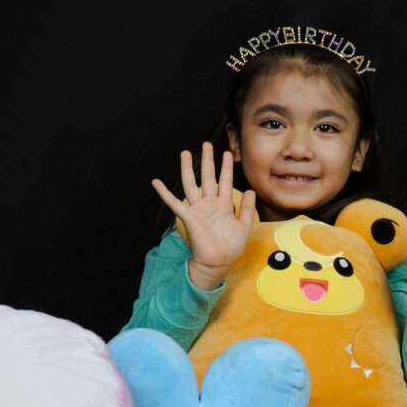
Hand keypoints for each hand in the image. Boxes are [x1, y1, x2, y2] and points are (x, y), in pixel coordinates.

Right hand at [151, 143, 256, 290]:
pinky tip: (156, 182)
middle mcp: (209, 203)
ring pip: (191, 184)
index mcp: (223, 205)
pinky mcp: (188, 216)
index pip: (225, 181)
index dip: (226, 167)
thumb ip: (246, 208)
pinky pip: (174, 203)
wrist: (218, 262)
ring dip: (188, 169)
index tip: (227, 153)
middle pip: (208, 177)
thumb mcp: (244, 226)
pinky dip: (164, 193)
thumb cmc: (230, 247)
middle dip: (208, 161)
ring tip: (185, 153)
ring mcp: (198, 209)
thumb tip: (250, 190)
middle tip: (206, 144)